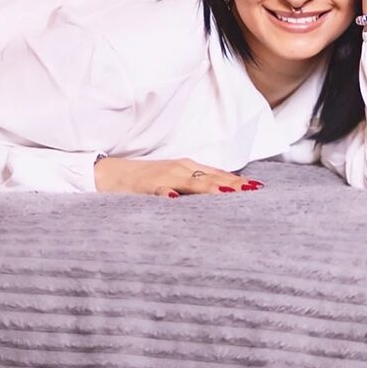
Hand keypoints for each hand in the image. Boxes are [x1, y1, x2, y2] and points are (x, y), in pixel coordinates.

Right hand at [93, 156, 263, 195]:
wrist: (107, 173)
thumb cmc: (144, 180)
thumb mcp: (173, 180)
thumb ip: (195, 187)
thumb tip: (223, 197)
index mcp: (188, 169)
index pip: (219, 175)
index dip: (238, 182)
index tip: (259, 190)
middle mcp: (179, 169)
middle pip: (210, 178)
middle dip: (232, 185)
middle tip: (253, 193)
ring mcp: (163, 177)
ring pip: (190, 182)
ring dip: (208, 188)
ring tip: (227, 194)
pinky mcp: (144, 186)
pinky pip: (158, 190)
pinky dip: (168, 193)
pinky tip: (176, 198)